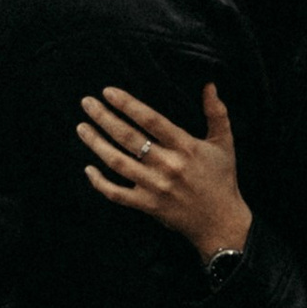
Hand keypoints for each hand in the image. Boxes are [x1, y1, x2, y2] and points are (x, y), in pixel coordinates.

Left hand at [78, 83, 252, 263]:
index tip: (108, 91)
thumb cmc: (222, 179)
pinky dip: (100, 183)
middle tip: (86, 102)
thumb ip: (216, 113)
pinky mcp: (147, 205)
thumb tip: (208, 85)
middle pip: (128, 138)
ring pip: (118, 163)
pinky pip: (117, 194)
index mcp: (185, 147)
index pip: (151, 120)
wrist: (221, 223)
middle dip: (104, 118)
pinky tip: (88, 169)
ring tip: (81, 127)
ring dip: (96, 144)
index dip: (128, 104)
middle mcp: (168, 166)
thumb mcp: (225, 143)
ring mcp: (155, 187)